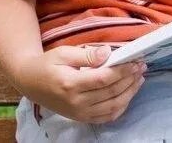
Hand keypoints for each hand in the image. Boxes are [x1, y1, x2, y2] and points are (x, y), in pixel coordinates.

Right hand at [14, 44, 145, 123]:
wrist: (30, 82)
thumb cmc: (47, 64)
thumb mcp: (64, 53)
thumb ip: (87, 55)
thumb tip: (109, 53)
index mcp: (71, 84)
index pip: (104, 79)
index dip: (123, 70)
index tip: (135, 61)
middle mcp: (76, 102)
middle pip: (111, 92)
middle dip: (130, 79)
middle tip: (141, 67)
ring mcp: (79, 113)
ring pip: (112, 106)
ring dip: (129, 93)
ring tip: (139, 79)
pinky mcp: (81, 118)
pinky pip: (106, 117)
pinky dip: (120, 107)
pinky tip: (128, 94)